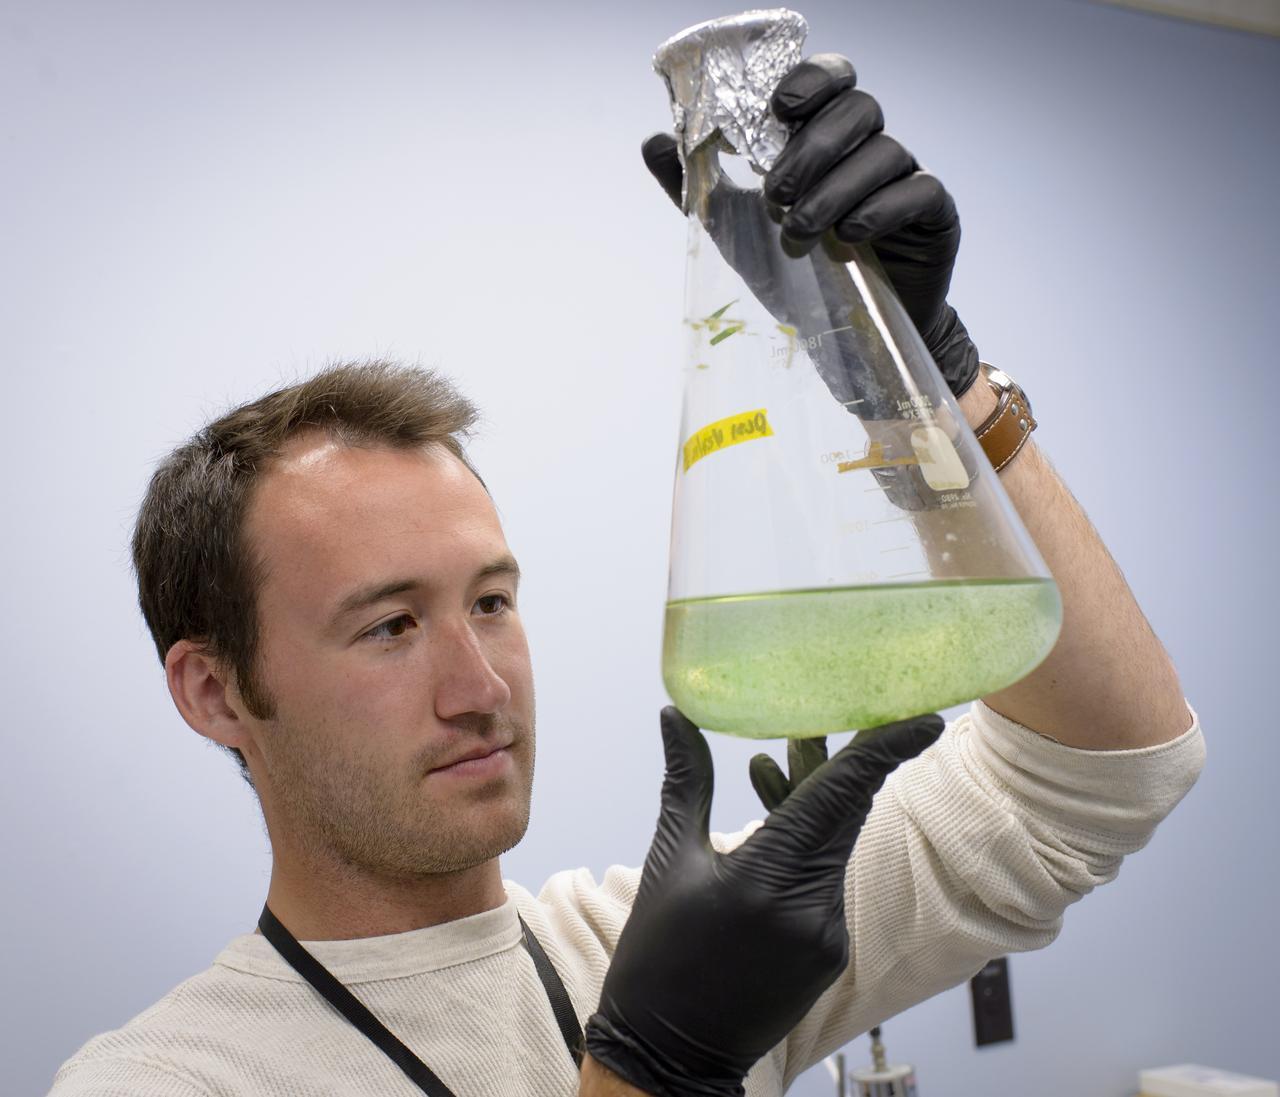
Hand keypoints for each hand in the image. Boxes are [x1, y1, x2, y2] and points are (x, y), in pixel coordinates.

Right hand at [584, 707, 942, 1096]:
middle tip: (825, 714)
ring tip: (783, 757)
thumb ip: (687, 783)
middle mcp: (808, 909)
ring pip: (836, 844)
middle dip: (838, 762)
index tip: (921, 717)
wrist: (669, 1053)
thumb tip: (675, 717)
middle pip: (843, 814)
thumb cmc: (659, 956)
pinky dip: (811, 844)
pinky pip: (828, 878)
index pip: (838, 796)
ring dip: (817, 801)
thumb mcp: (669, 861)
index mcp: (764, 880)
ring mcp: (826, 936)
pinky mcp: (830, 952)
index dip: (883, 750)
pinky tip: (778, 816)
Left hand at [642, 53, 978, 397]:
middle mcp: (870, 148)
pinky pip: (919, 190)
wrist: (847, 339)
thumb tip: (654, 142)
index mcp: (828, 138)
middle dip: (812, 147)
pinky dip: (880, 208)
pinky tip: (849, 236)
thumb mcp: (735, 230)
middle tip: (776, 193)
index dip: (808, 81)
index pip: (831, 79)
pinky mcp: (934, 216)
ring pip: (885, 150)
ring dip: (835, 187)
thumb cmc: (797, 273)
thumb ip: (698, 187)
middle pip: (858, 107)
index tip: (776, 112)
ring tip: (800, 230)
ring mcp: (907, 178)